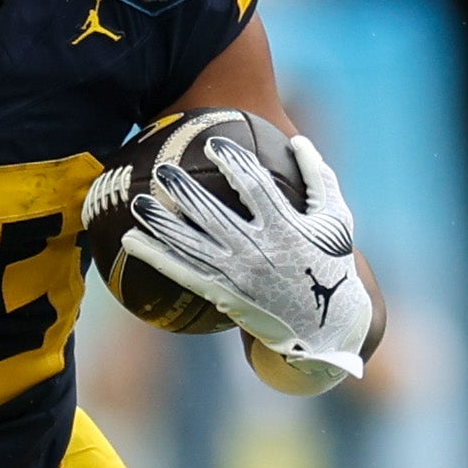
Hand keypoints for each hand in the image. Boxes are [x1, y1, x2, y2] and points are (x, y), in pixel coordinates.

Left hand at [127, 121, 372, 375]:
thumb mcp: (336, 220)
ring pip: (190, 245)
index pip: (254, 186)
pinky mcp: (223, 295)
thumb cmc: (331, 264)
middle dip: (185, 190)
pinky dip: (155, 256)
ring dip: (160, 224)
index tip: (213, 142)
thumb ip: (318, 178)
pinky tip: (130, 240)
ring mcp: (238, 276)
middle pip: (212, 215)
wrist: (325, 327)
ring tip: (138, 203)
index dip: (233, 162)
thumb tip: (298, 140)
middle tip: (164, 169)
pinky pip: (183, 273)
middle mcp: (258, 252)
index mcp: (286, 228)